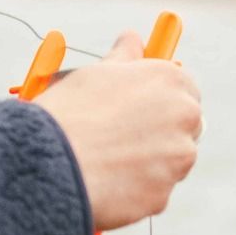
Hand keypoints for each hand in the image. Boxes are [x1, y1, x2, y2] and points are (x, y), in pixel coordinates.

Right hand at [38, 30, 201, 231]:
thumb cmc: (68, 112)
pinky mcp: (164, 195)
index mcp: (171, 80)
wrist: (49, 162)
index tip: (142, 109)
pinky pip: (153, 194)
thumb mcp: (95, 74)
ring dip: (148, 165)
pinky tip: (105, 184)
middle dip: (161, 134)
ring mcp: (178, 159)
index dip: (161, 100)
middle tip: (122, 139)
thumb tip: (132, 39)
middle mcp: (185, 116)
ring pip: (171, 164)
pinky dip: (135, 192)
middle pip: (186, 127)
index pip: (185, 89)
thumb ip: (124, 59)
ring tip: (106, 162)